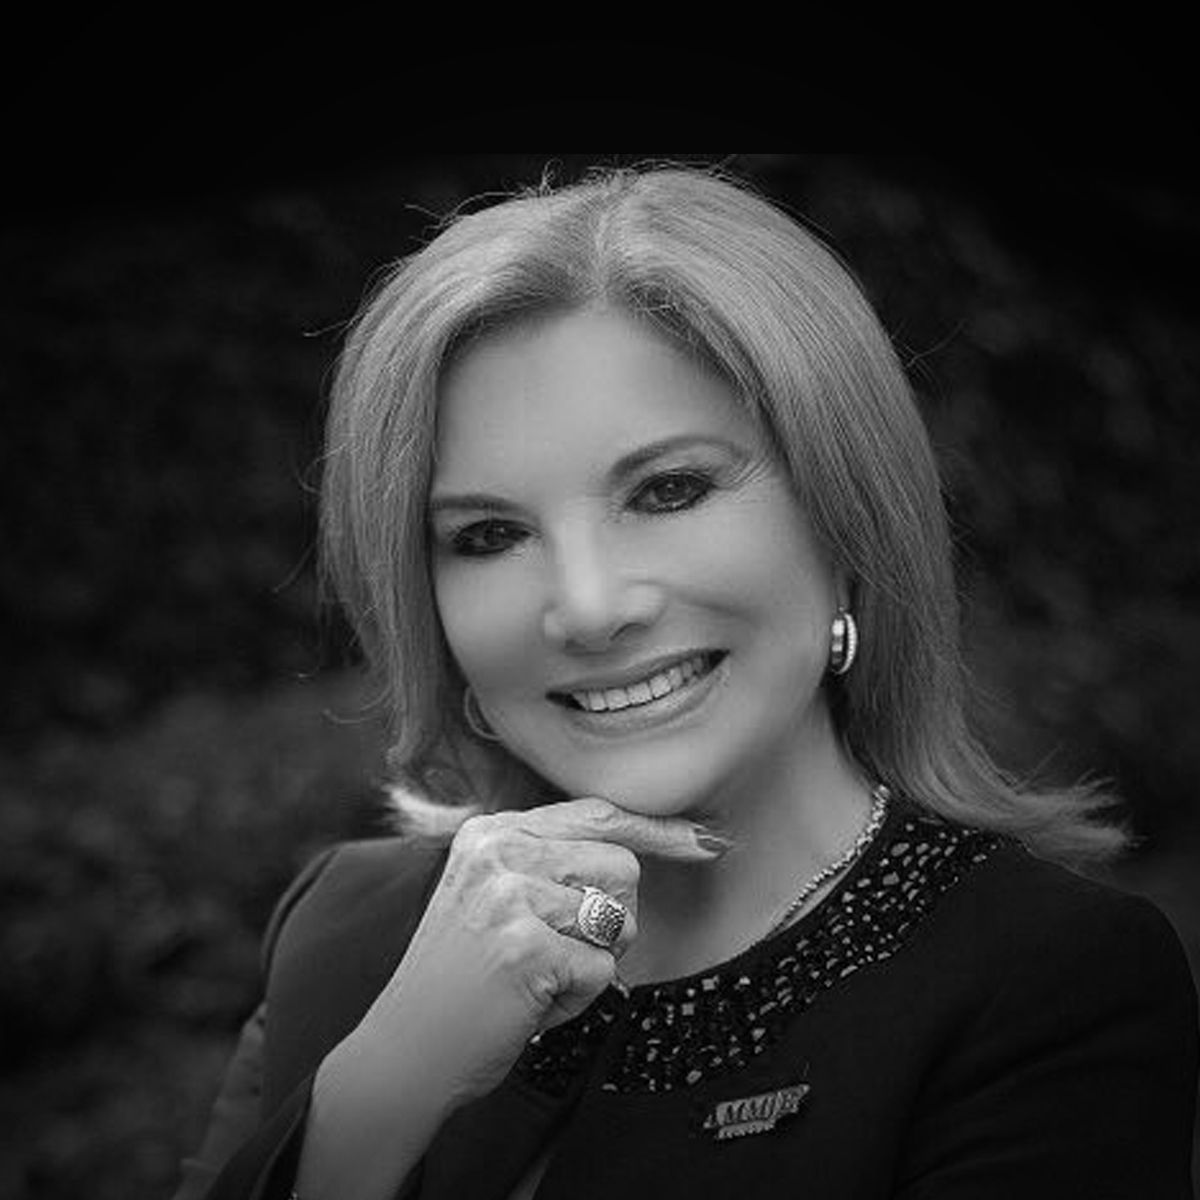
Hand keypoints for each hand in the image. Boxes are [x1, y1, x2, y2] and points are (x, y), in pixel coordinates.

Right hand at [350, 796, 720, 1107]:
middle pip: (622, 867)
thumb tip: (642, 854)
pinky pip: (602, 971)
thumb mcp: (492, 896)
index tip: (705, 841)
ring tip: (539, 978)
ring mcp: (510, 896)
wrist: (405, 1051)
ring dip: (592, 962)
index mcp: (492, 831)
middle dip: (611, 920)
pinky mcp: (525, 947)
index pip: (596, 814)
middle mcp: (499, 851)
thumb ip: (550, 864)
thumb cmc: (463, 981)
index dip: (656, 831)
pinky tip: (533, 1005)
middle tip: (556, 952)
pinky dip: (578, 1000)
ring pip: (618, 920)